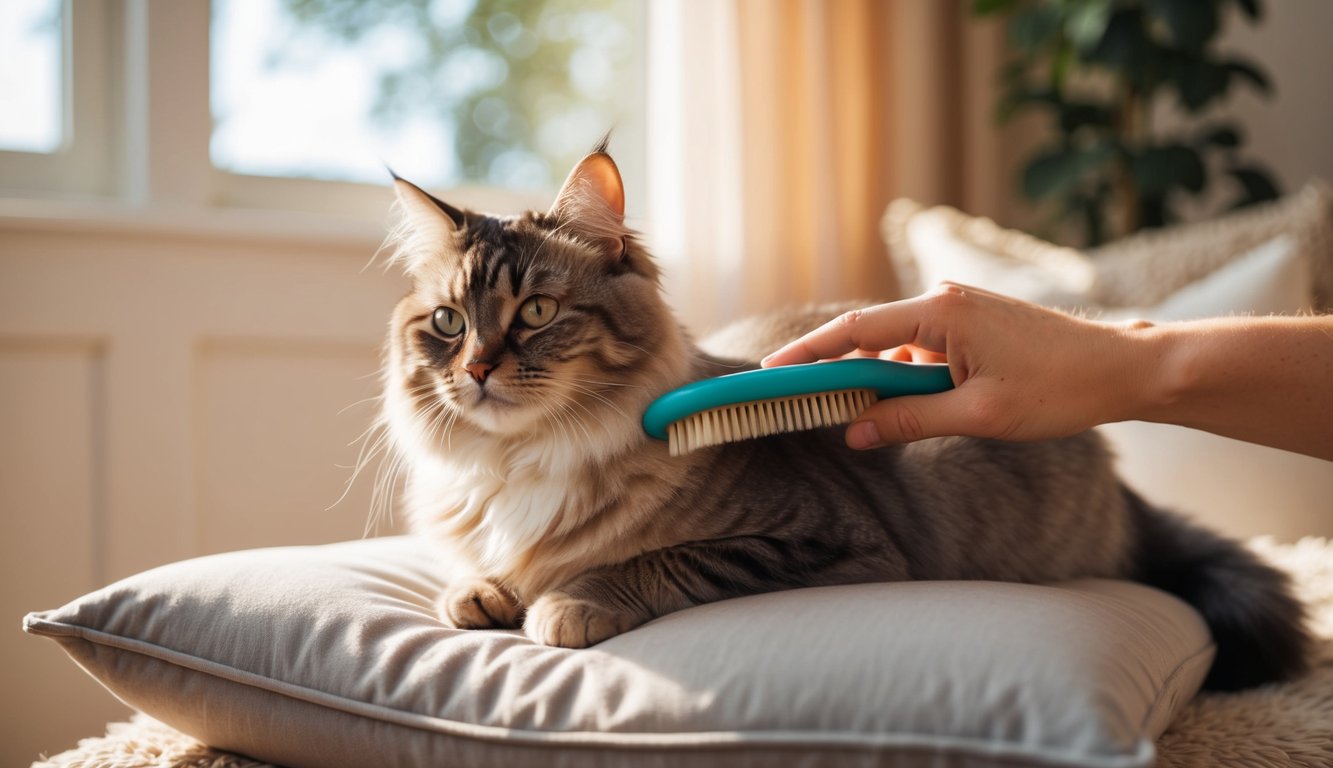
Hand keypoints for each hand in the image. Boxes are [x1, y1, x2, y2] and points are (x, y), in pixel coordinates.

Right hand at [762, 283, 1149, 447]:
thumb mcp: (978, 415)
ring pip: (899, 349)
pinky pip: (924, 350)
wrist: (1124, 369)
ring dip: (885, 383)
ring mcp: (961, 310)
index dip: (809, 352)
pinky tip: (921, 408)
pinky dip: (912, 378)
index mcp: (941, 311)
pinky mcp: (974, 325)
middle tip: (811, 408)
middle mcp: (944, 301)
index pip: (854, 331)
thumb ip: (908, 420)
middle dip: (842, 373)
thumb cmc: (1060, 388)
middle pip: (871, 338)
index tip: (772, 369)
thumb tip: (855, 433)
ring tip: (878, 422)